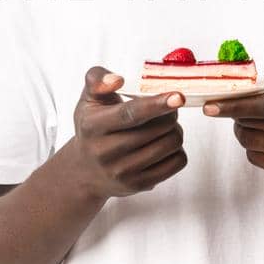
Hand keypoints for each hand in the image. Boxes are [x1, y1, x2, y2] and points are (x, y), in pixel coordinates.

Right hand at [65, 66, 187, 198]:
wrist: (85, 170)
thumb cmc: (92, 127)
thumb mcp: (88, 100)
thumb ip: (98, 79)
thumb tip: (117, 79)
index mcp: (94, 126)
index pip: (130, 114)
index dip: (157, 104)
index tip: (178, 97)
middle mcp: (105, 152)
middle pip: (158, 129)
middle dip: (170, 114)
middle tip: (167, 109)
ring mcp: (122, 172)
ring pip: (171, 145)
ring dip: (175, 130)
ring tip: (164, 127)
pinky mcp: (138, 184)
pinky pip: (176, 163)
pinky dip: (178, 150)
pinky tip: (164, 144)